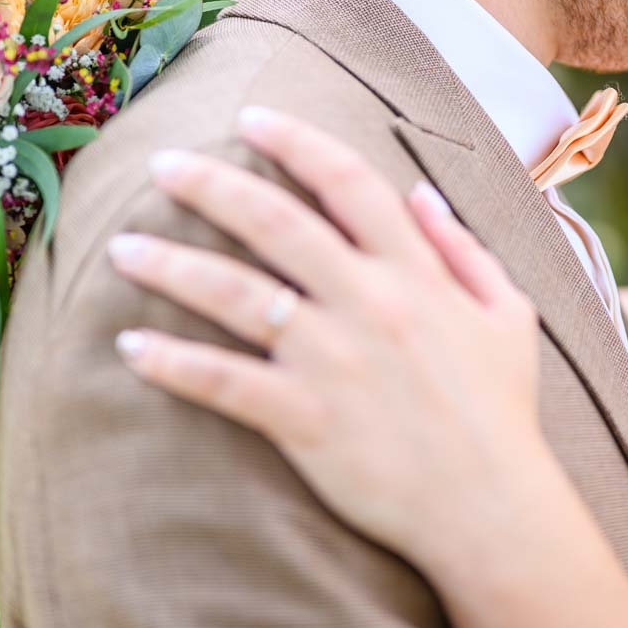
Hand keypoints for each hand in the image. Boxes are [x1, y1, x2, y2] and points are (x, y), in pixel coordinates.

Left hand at [106, 106, 554, 571]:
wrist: (493, 510)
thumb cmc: (502, 413)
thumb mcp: (507, 316)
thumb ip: (465, 250)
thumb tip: (421, 194)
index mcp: (416, 272)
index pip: (349, 182)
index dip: (297, 142)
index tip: (252, 117)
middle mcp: (370, 303)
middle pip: (276, 222)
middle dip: (213, 184)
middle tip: (162, 161)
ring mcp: (334, 361)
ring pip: (236, 295)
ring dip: (171, 265)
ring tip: (120, 246)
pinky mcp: (307, 419)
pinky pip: (225, 382)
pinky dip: (174, 363)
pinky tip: (130, 345)